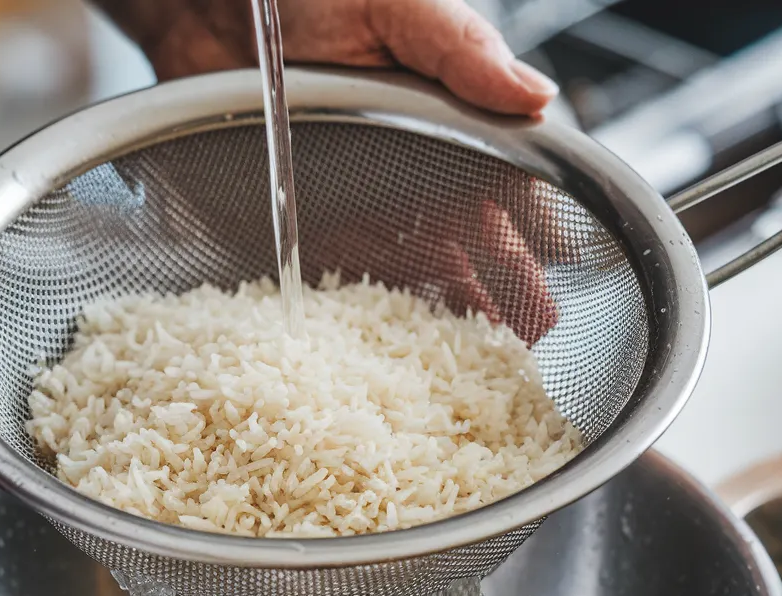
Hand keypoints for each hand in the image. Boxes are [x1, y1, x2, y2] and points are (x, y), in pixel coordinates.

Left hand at [101, 0, 561, 342]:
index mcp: (451, 134)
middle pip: (473, 257)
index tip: (567, 280)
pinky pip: (344, 290)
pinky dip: (366, 325)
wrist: (214, 8)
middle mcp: (413, 184)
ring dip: (442, 329)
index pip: (513, 198)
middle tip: (526, 354)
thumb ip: (462, 51)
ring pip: (416, 285)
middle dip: (503, 304)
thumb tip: (536, 98)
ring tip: (467, 372)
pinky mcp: (308, 235)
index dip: (542, 240)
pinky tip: (385, 355)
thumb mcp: (400, 6)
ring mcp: (361, 216)